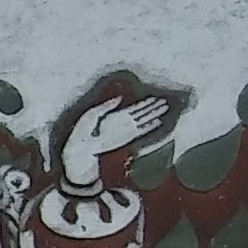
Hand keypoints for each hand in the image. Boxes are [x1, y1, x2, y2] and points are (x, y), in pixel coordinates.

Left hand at [59, 89, 177, 187]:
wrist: (81, 150)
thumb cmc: (83, 131)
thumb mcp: (92, 114)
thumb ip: (106, 106)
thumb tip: (119, 98)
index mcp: (115, 115)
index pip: (133, 108)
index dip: (144, 103)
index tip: (155, 97)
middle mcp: (123, 122)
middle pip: (142, 113)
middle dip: (153, 108)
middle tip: (166, 102)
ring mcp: (125, 131)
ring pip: (144, 120)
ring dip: (155, 114)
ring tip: (165, 108)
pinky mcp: (125, 139)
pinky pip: (140, 131)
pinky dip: (150, 126)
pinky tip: (158, 122)